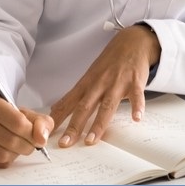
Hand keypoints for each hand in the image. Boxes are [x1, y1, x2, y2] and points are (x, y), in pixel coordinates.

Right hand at [0, 96, 53, 167]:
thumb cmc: (10, 116)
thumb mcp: (28, 114)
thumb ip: (41, 122)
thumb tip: (41, 139)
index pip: (18, 122)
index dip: (31, 133)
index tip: (38, 137)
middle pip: (12, 140)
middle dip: (27, 144)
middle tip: (30, 141)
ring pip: (5, 154)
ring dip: (18, 152)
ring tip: (19, 144)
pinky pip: (0, 162)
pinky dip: (10, 158)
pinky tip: (9, 149)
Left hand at [49, 24, 160, 147]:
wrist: (131, 42)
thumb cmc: (109, 62)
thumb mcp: (89, 76)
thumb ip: (75, 95)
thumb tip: (56, 109)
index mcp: (87, 84)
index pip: (68, 103)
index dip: (58, 118)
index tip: (47, 132)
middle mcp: (99, 84)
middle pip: (84, 107)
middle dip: (74, 126)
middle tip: (65, 143)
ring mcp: (117, 83)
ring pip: (107, 106)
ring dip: (99, 124)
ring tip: (92, 139)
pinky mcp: (135, 82)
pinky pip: (136, 96)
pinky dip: (137, 106)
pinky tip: (136, 118)